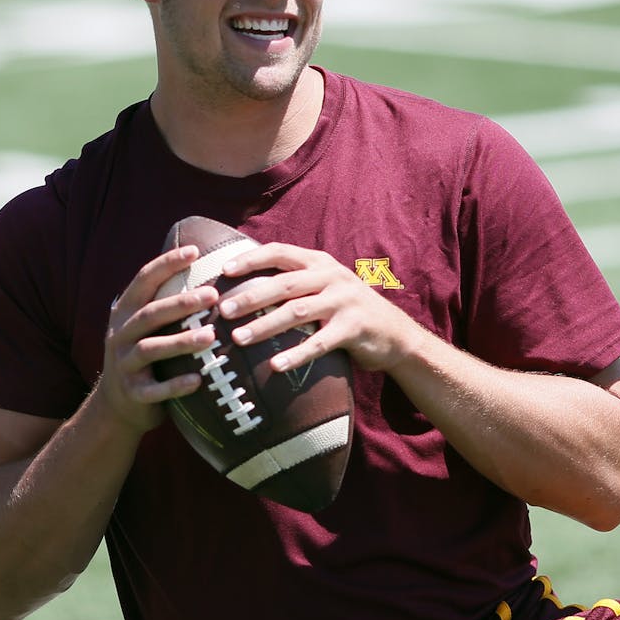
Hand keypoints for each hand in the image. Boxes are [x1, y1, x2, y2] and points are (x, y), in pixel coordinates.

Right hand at [97, 245, 219, 434]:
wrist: (117, 405)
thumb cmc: (144, 356)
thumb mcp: (144, 326)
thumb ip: (163, 301)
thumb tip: (205, 267)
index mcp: (125, 312)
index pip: (144, 280)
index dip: (167, 264)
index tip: (194, 250)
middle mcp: (120, 335)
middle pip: (149, 314)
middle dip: (180, 303)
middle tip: (213, 295)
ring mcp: (124, 364)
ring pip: (151, 349)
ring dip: (181, 342)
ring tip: (211, 336)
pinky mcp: (132, 393)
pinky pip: (154, 389)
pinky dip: (175, 386)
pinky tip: (197, 381)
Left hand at [217, 243, 422, 374]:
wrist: (396, 333)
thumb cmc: (347, 310)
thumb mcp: (324, 286)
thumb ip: (295, 283)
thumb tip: (244, 290)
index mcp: (319, 262)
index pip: (280, 252)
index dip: (251, 259)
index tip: (224, 271)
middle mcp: (331, 277)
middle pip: (284, 284)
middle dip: (250, 296)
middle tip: (223, 310)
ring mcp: (344, 301)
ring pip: (297, 311)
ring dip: (265, 326)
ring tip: (239, 339)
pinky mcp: (354, 328)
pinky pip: (320, 343)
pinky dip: (296, 354)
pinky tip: (275, 366)